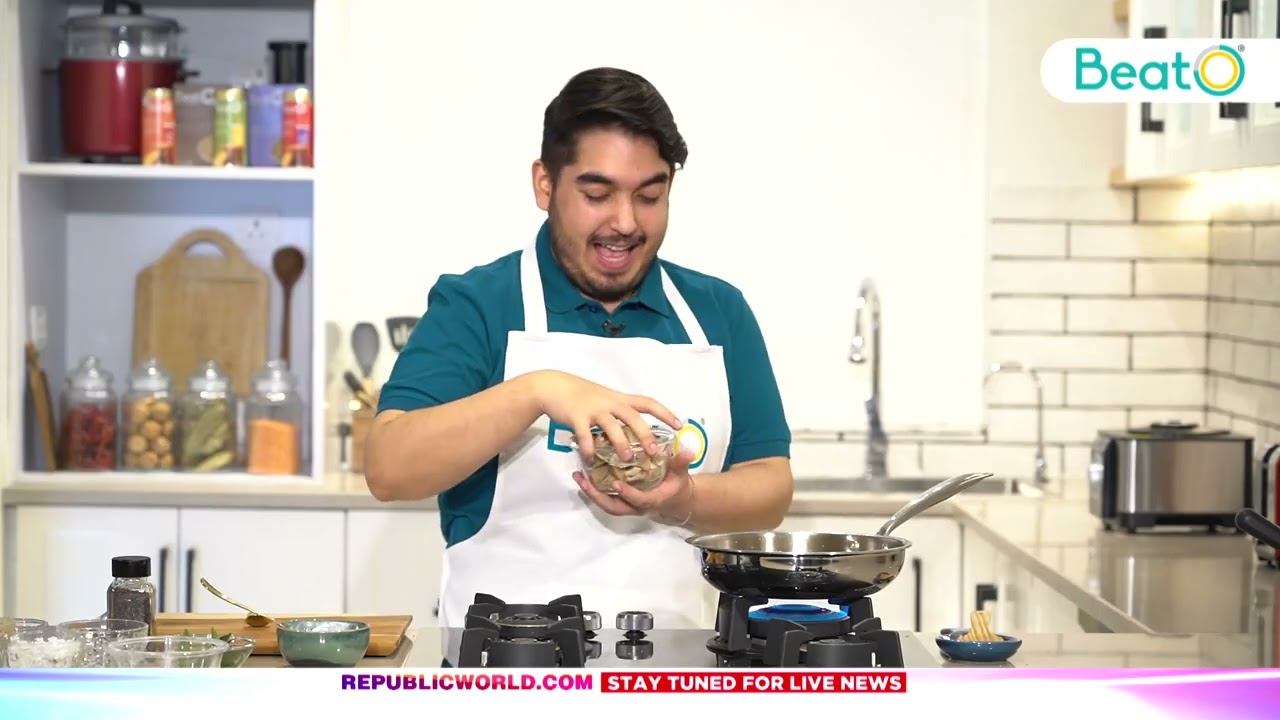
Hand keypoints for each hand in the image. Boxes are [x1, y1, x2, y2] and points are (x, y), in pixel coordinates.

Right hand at [531, 370, 681, 463]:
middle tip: (655, 451)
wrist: (554, 386)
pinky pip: (585, 435)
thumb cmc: (581, 394)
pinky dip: (589, 449)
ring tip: (627, 459)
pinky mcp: (577, 417)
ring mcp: (594, 409)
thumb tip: (634, 428)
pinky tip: (590, 460)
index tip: (679, 424)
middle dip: (646, 434)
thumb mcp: (605, 398)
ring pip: (612, 427)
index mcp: (619, 399)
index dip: (665, 413)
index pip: (648, 403)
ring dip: (621, 444)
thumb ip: (618, 411)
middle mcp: (610, 403)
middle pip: (633, 417)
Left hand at [572, 446, 695, 520]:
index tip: (617, 484)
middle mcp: (637, 505)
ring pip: (606, 503)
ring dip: (591, 492)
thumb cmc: (677, 485)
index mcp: (652, 500)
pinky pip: (605, 497)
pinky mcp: (622, 499)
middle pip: (614, 507)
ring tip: (578, 476)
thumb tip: (687, 451)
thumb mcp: (681, 473)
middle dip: (598, 496)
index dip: (628, 494)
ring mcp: (628, 504)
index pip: (639, 500)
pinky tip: (583, 475)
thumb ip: (681, 462)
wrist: (676, 498)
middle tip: (584, 481)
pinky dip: (593, 488)